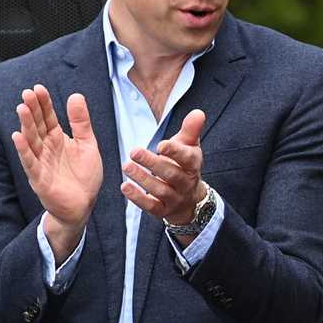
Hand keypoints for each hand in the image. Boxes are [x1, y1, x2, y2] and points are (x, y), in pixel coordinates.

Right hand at [11, 84, 102, 236]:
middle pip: (37, 126)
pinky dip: (24, 150)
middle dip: (32, 110)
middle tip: (28, 93)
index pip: (48, 118)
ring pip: (31, 141)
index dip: (44, 104)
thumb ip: (81, 123)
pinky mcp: (39, 178)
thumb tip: (76, 95)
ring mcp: (41, 162)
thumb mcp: (88, 145)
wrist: (83, 204)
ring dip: (25, 125)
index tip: (39, 88)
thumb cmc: (84, 176)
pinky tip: (18, 137)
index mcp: (58, 139)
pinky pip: (30, 162)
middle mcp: (46, 148)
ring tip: (22, 108)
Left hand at [121, 109, 206, 225]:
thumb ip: (191, 130)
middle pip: (171, 174)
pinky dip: (138, 198)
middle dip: (153, 163)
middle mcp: (186, 183)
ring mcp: (175, 198)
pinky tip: (125, 187)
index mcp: (193, 165)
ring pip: (160, 190)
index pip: (187, 159)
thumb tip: (198, 112)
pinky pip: (151, 206)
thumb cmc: (184, 166)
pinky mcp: (163, 210)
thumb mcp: (189, 147)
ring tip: (126, 166)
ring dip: (143, 179)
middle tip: (134, 152)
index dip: (175, 152)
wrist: (189, 199)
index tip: (161, 145)